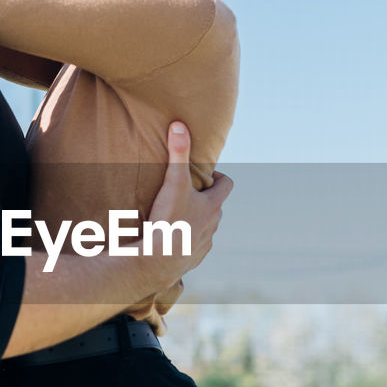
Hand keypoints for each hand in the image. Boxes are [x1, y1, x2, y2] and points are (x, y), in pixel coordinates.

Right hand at [146, 122, 231, 284]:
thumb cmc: (169, 221)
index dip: (219, 177)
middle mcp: (213, 225)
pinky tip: (172, 240)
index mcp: (213, 206)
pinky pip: (194, 248)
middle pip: (215, 207)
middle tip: (187, 194)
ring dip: (196, 221)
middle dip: (204, 200)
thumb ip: (177, 154)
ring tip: (177, 217)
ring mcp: (205, 244)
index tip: (206, 175)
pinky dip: (187, 242)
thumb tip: (179, 125)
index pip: (227, 185)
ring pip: (206, 228)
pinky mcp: (193, 259)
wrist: (159, 261)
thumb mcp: (173, 183)